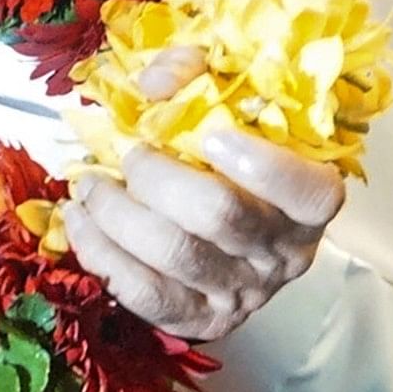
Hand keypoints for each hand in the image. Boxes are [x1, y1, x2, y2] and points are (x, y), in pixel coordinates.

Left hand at [65, 49, 345, 343]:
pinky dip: (102, 255)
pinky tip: (80, 222)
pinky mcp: (201, 319)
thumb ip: (198, 72)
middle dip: (158, 178)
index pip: (309, 193)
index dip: (264, 165)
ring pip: (176, 256)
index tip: (210, 134)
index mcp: (312, 201)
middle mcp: (284, 253)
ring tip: (89, 185)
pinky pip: (146, 295)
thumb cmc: (230, 152)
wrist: (225, 223)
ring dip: (118, 214)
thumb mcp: (232, 102)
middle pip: (221, 217)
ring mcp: (243, 292)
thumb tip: (152, 84)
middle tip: (127, 154)